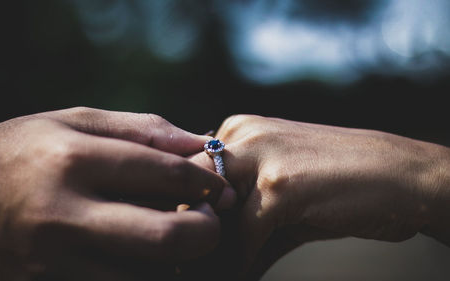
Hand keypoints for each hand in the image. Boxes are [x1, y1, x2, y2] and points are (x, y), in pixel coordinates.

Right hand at [0, 107, 234, 280]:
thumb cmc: (14, 155)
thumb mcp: (70, 123)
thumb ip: (138, 129)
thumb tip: (198, 142)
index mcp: (73, 159)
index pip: (165, 172)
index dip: (206, 181)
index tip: (217, 187)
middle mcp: (64, 216)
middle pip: (165, 238)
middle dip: (204, 233)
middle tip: (208, 222)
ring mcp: (53, 264)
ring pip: (145, 277)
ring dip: (174, 263)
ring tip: (172, 240)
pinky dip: (141, 276)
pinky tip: (138, 257)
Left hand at [191, 114, 449, 279]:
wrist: (400, 176)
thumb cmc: (339, 183)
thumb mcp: (281, 188)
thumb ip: (241, 211)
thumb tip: (208, 251)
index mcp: (237, 128)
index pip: (188, 171)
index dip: (184, 208)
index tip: (184, 241)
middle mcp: (242, 133)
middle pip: (191, 187)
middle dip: (190, 224)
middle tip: (189, 259)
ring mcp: (260, 154)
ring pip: (211, 209)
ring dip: (210, 247)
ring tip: (206, 268)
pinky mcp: (280, 184)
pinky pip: (243, 233)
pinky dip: (239, 260)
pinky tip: (242, 273)